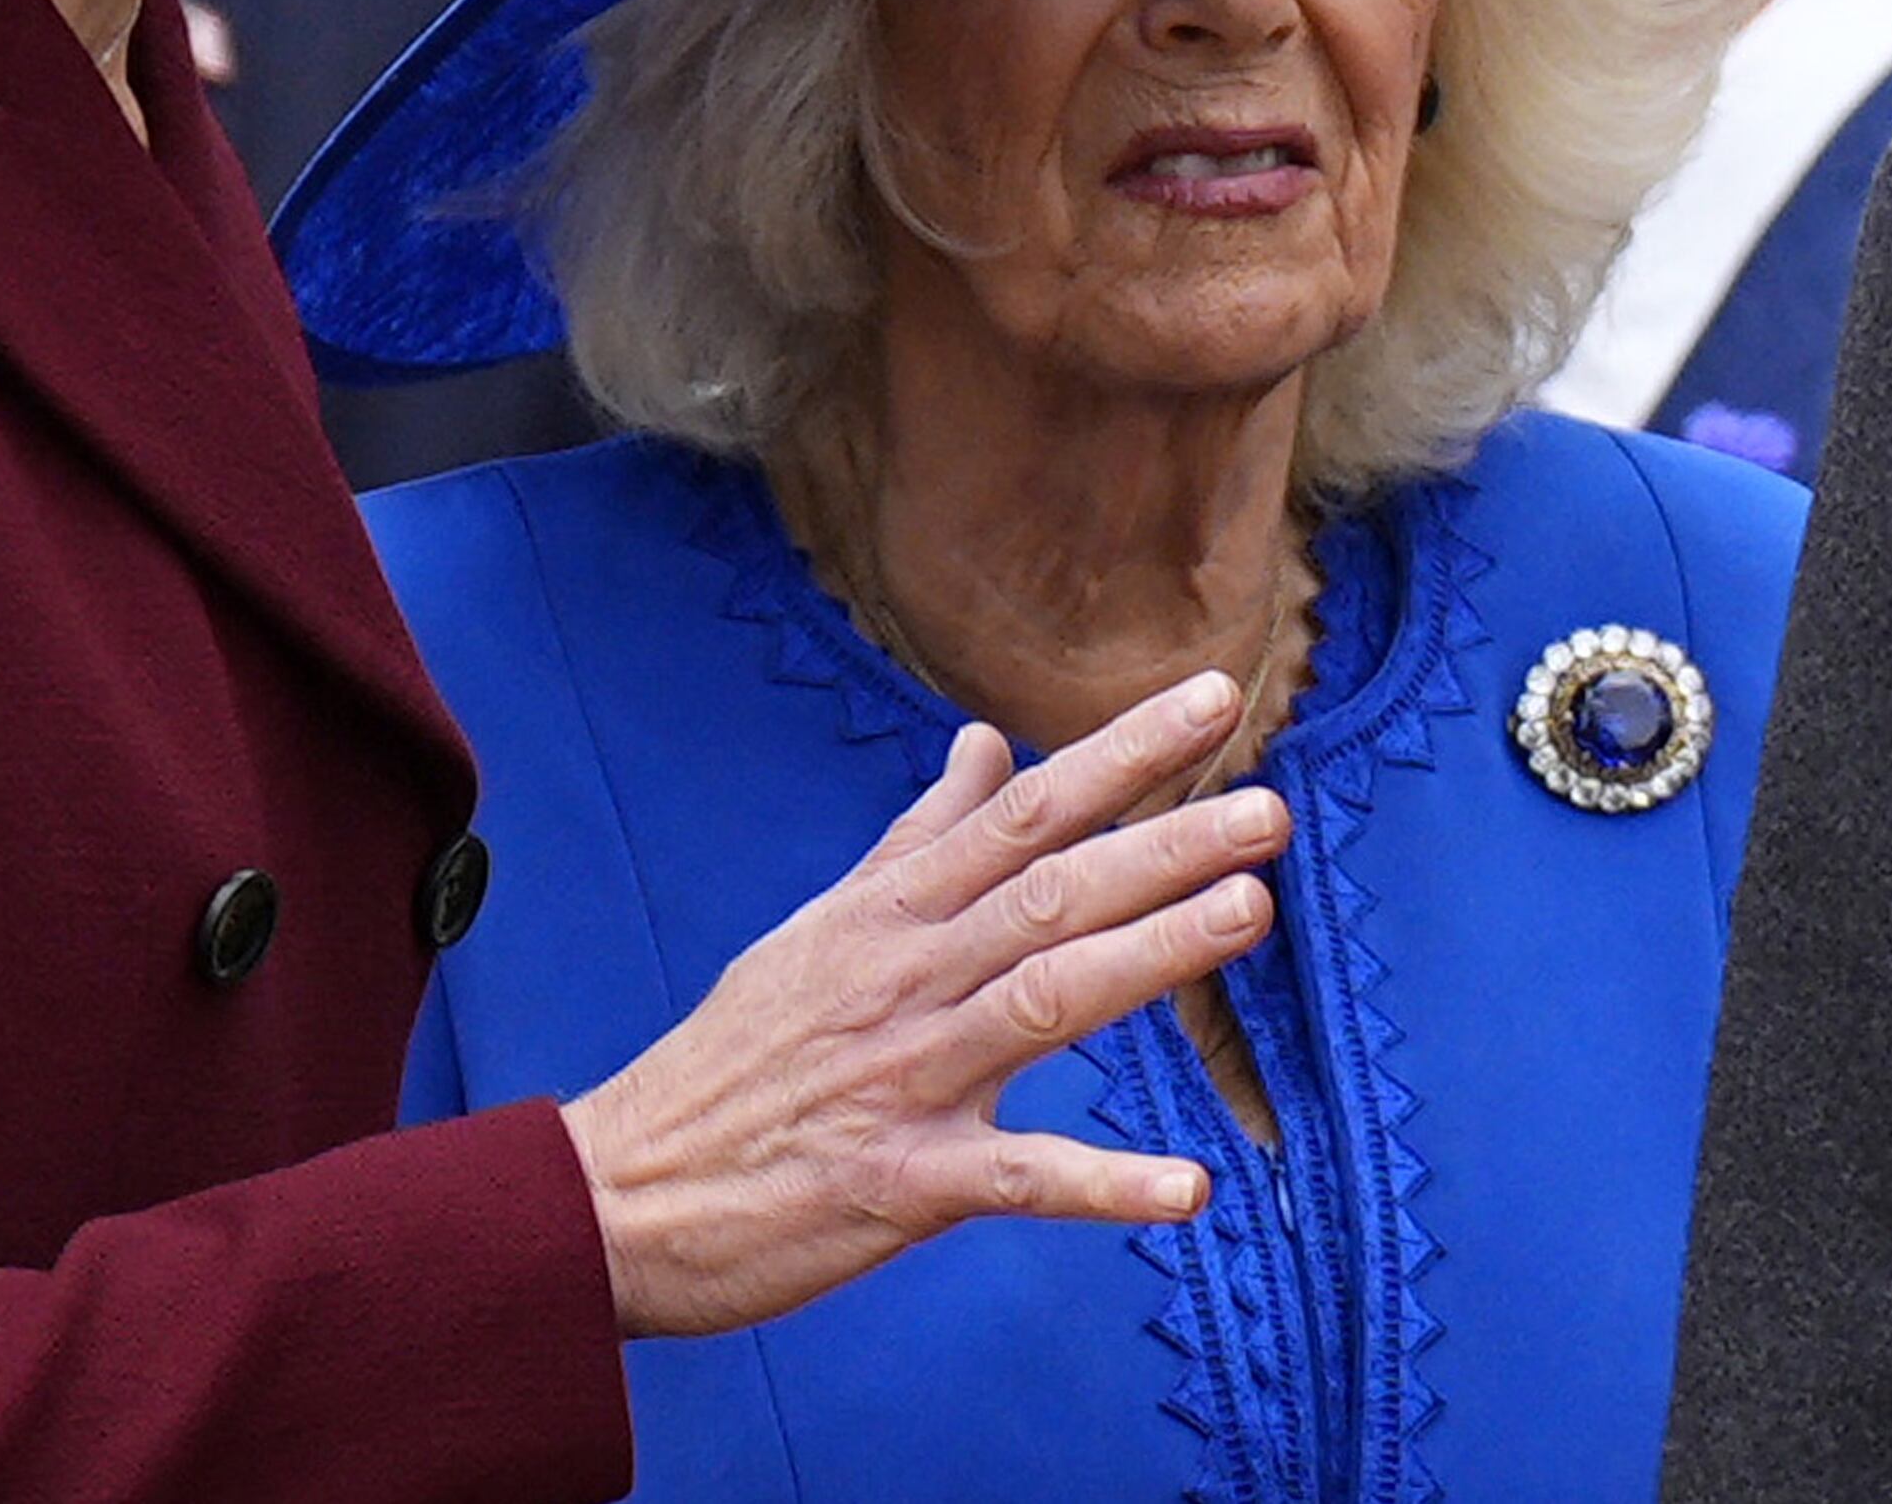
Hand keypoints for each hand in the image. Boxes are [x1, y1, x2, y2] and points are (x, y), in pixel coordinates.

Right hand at [560, 667, 1289, 1337]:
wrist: (620, 1195)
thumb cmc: (734, 1060)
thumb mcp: (821, 929)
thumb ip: (918, 841)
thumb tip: (988, 746)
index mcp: (891, 913)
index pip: (1025, 811)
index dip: (1123, 753)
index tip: (1216, 697)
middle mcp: (906, 977)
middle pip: (1051, 892)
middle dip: (1163, 844)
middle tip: (1270, 809)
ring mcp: (905, 1078)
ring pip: (1045, 1000)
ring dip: (1150, 956)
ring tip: (1249, 913)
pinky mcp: (900, 1183)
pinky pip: (1017, 1179)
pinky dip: (1103, 1186)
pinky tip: (1189, 1189)